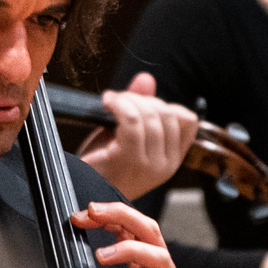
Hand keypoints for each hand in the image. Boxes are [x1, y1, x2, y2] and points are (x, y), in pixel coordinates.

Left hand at [74, 73, 200, 200]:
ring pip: (149, 115)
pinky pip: (131, 120)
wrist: (80, 188)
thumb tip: (146, 79)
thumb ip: (140, 107)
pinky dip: (119, 104)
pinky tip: (107, 103)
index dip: (164, 104)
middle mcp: (166, 165)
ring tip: (111, 102)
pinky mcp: (129, 160)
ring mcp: (149, 165)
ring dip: (128, 100)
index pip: (187, 121)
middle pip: (167, 114)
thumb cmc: (102, 165)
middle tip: (120, 100)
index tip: (141, 105)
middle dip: (142, 99)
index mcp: (171, 160)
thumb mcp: (126, 134)